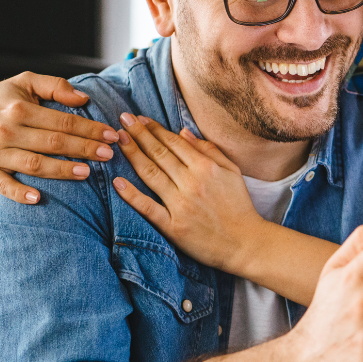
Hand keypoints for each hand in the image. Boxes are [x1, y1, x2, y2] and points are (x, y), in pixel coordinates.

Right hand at [0, 72, 119, 203]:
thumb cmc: (1, 100)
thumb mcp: (24, 83)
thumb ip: (54, 85)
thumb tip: (83, 97)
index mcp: (19, 109)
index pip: (62, 121)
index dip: (90, 129)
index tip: (112, 135)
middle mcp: (6, 131)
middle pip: (53, 142)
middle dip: (84, 149)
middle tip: (108, 155)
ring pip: (33, 164)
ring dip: (61, 170)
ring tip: (86, 173)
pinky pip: (2, 186)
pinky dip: (19, 193)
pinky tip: (37, 198)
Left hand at [110, 114, 261, 272]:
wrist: (245, 243)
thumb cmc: (239, 206)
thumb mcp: (232, 172)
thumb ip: (210, 150)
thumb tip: (184, 132)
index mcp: (207, 168)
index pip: (175, 142)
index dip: (155, 129)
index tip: (139, 118)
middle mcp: (192, 183)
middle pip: (159, 153)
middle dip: (138, 134)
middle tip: (122, 119)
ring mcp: (181, 205)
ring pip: (151, 174)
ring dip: (132, 154)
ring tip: (118, 139)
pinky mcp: (174, 226)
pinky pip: (149, 208)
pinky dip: (132, 195)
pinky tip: (117, 182)